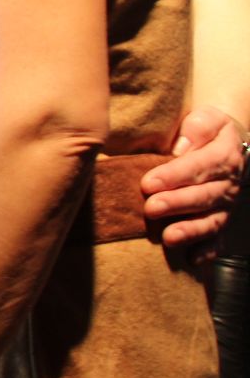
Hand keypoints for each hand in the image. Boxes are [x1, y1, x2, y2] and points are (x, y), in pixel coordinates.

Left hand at [143, 105, 245, 251]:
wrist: (229, 143)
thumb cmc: (207, 130)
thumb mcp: (206, 118)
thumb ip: (196, 128)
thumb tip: (180, 148)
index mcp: (224, 155)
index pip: (199, 166)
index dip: (174, 176)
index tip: (148, 183)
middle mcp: (228, 183)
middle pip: (203, 196)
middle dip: (177, 204)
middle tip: (151, 208)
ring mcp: (225, 204)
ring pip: (211, 220)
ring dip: (191, 231)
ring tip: (169, 238)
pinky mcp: (221, 219)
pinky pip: (218, 238)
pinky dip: (208, 250)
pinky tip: (193, 259)